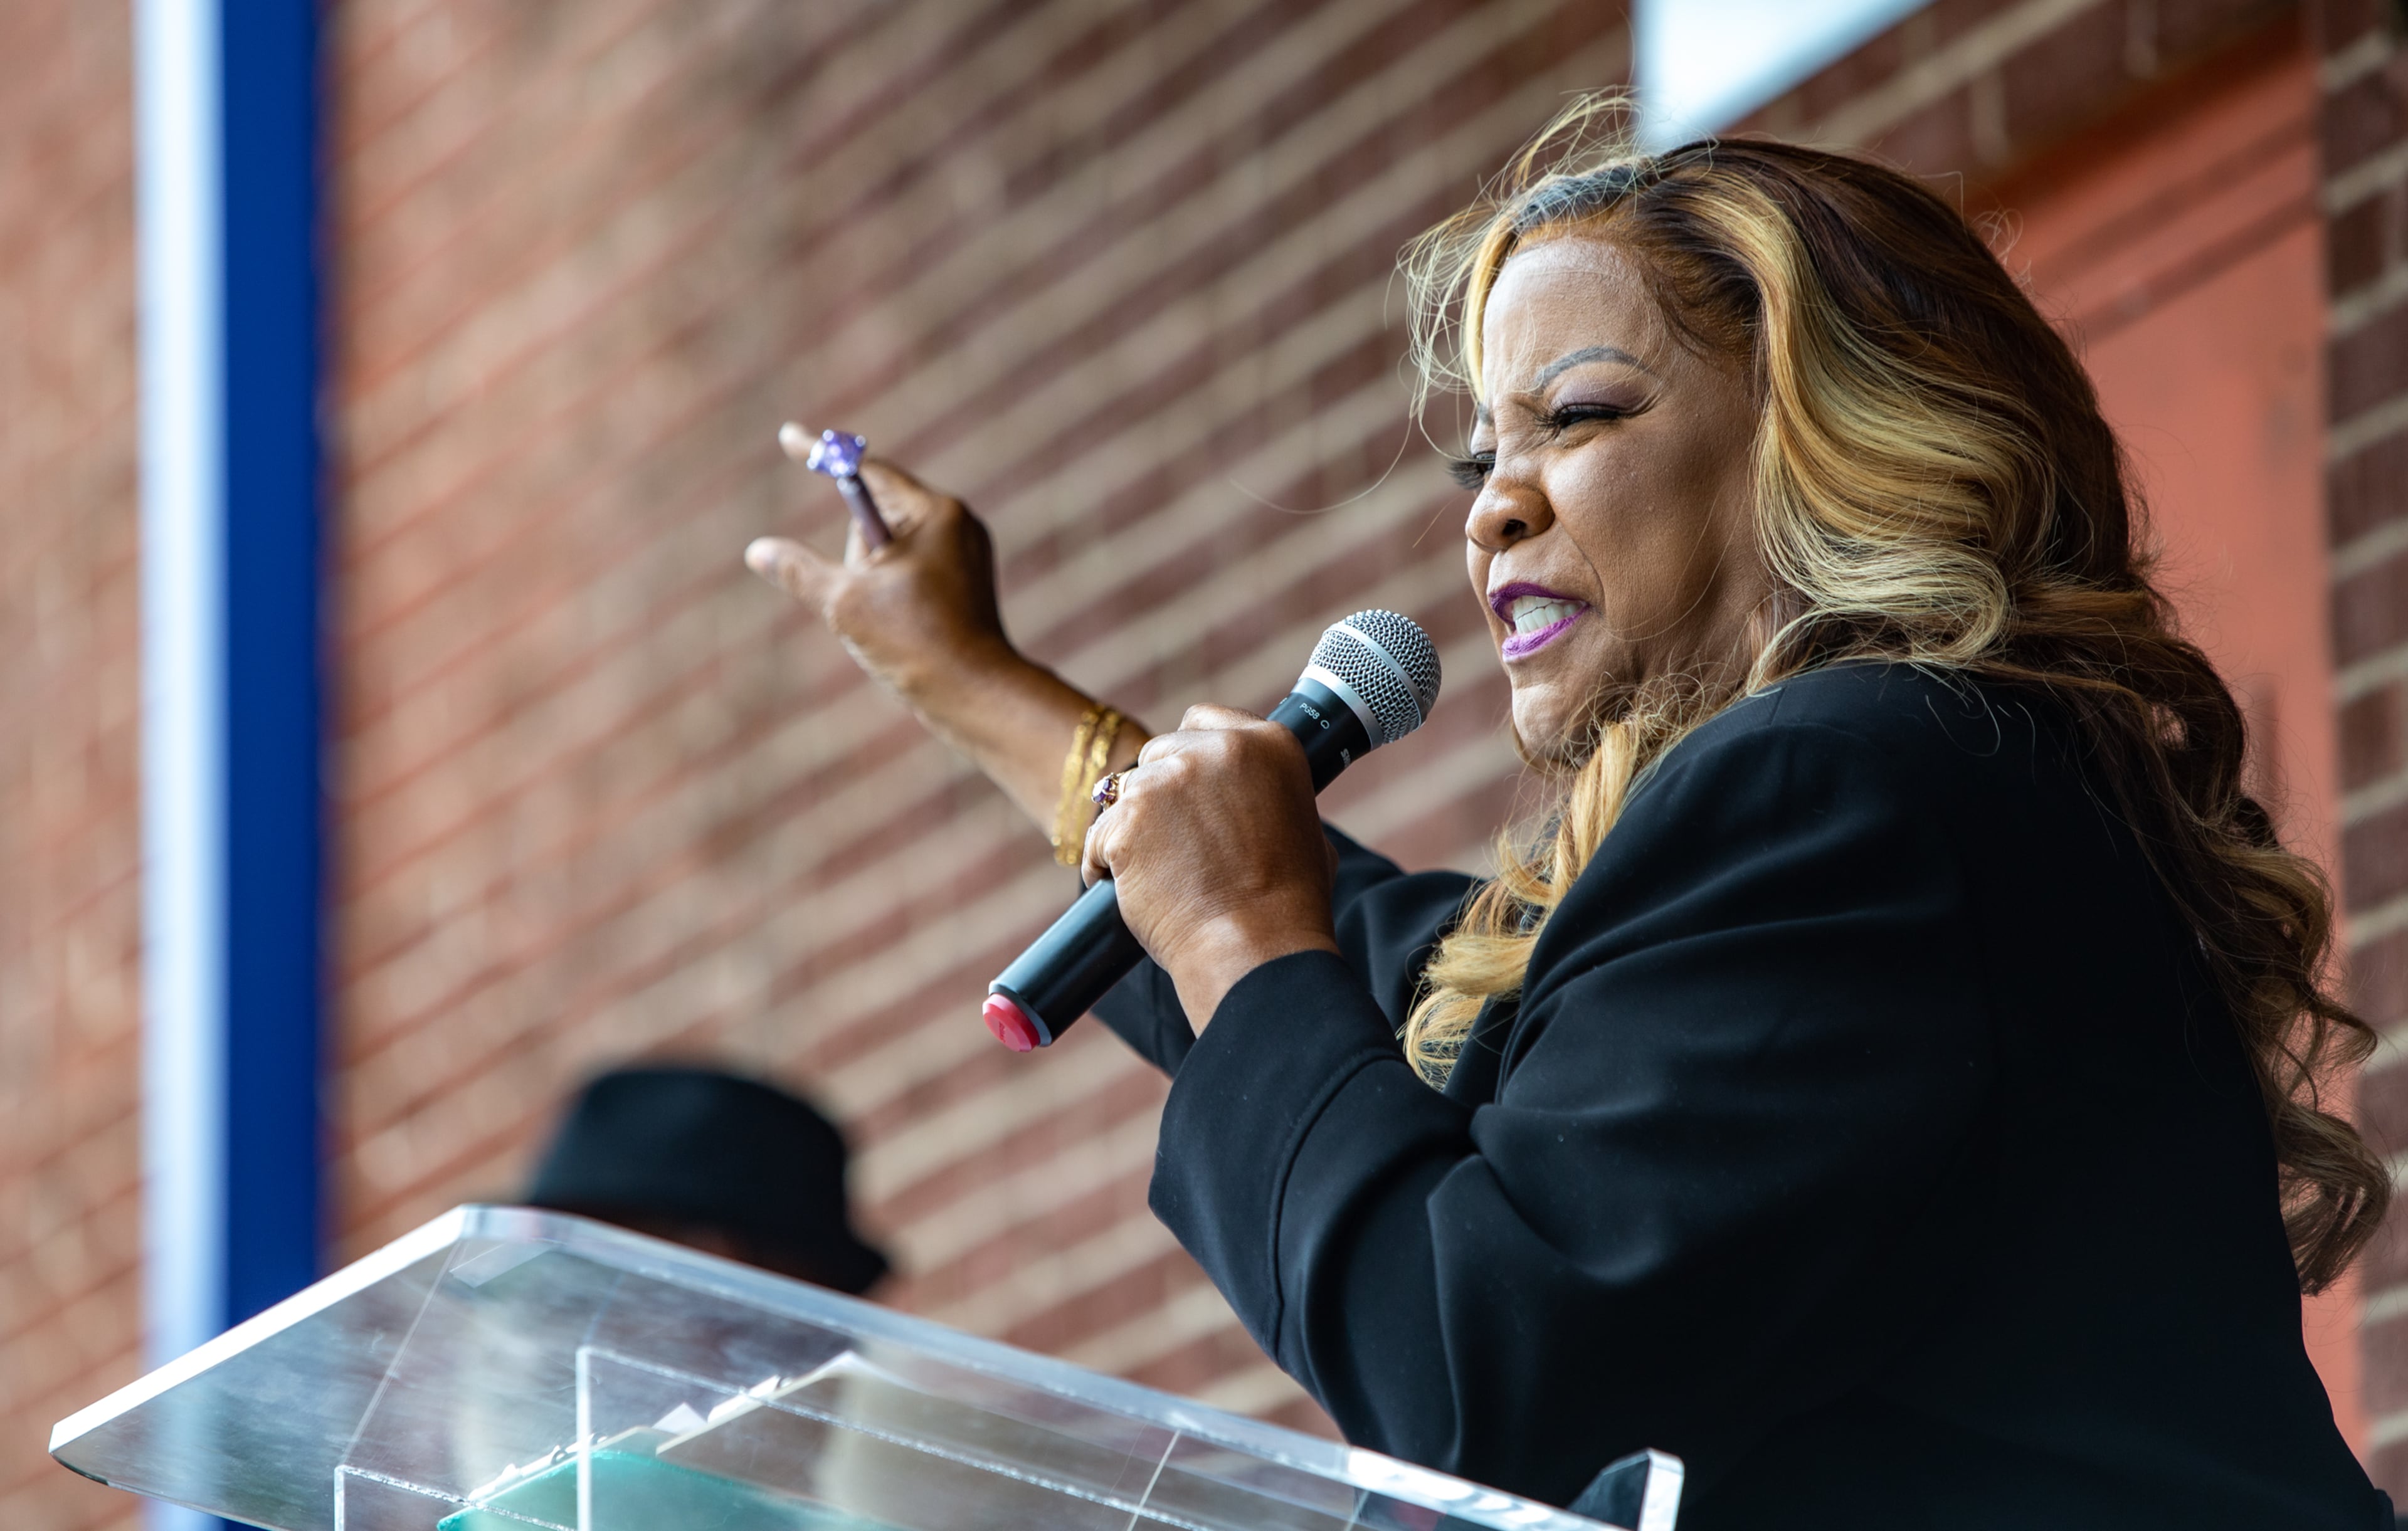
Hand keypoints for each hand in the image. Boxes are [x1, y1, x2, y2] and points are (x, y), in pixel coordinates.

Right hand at [745, 455, 1146, 832]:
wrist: (975, 695)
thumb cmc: (915, 643)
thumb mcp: (844, 603)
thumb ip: (798, 570)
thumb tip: (757, 551)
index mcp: (934, 511)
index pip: (867, 470)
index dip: (822, 454)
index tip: (789, 437)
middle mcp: (956, 522)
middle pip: (876, 518)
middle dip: (857, 557)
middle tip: (870, 602)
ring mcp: (965, 552)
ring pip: (889, 553)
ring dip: (872, 581)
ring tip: (891, 625)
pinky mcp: (966, 581)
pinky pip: (910, 574)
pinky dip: (890, 595)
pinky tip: (902, 631)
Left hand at [1083, 705, 1339, 1029]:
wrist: (1256, 949)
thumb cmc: (1289, 906)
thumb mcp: (1304, 830)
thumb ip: (1268, 797)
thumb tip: (1250, 801)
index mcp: (1268, 744)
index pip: (1202, 719)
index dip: (1188, 751)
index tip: (1186, 783)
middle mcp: (1216, 749)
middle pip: (1158, 752)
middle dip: (1160, 792)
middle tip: (1173, 841)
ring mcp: (1167, 781)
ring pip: (1125, 791)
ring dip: (1132, 826)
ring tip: (1151, 873)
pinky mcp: (1127, 818)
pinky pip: (1098, 833)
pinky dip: (1104, 861)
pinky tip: (1122, 886)